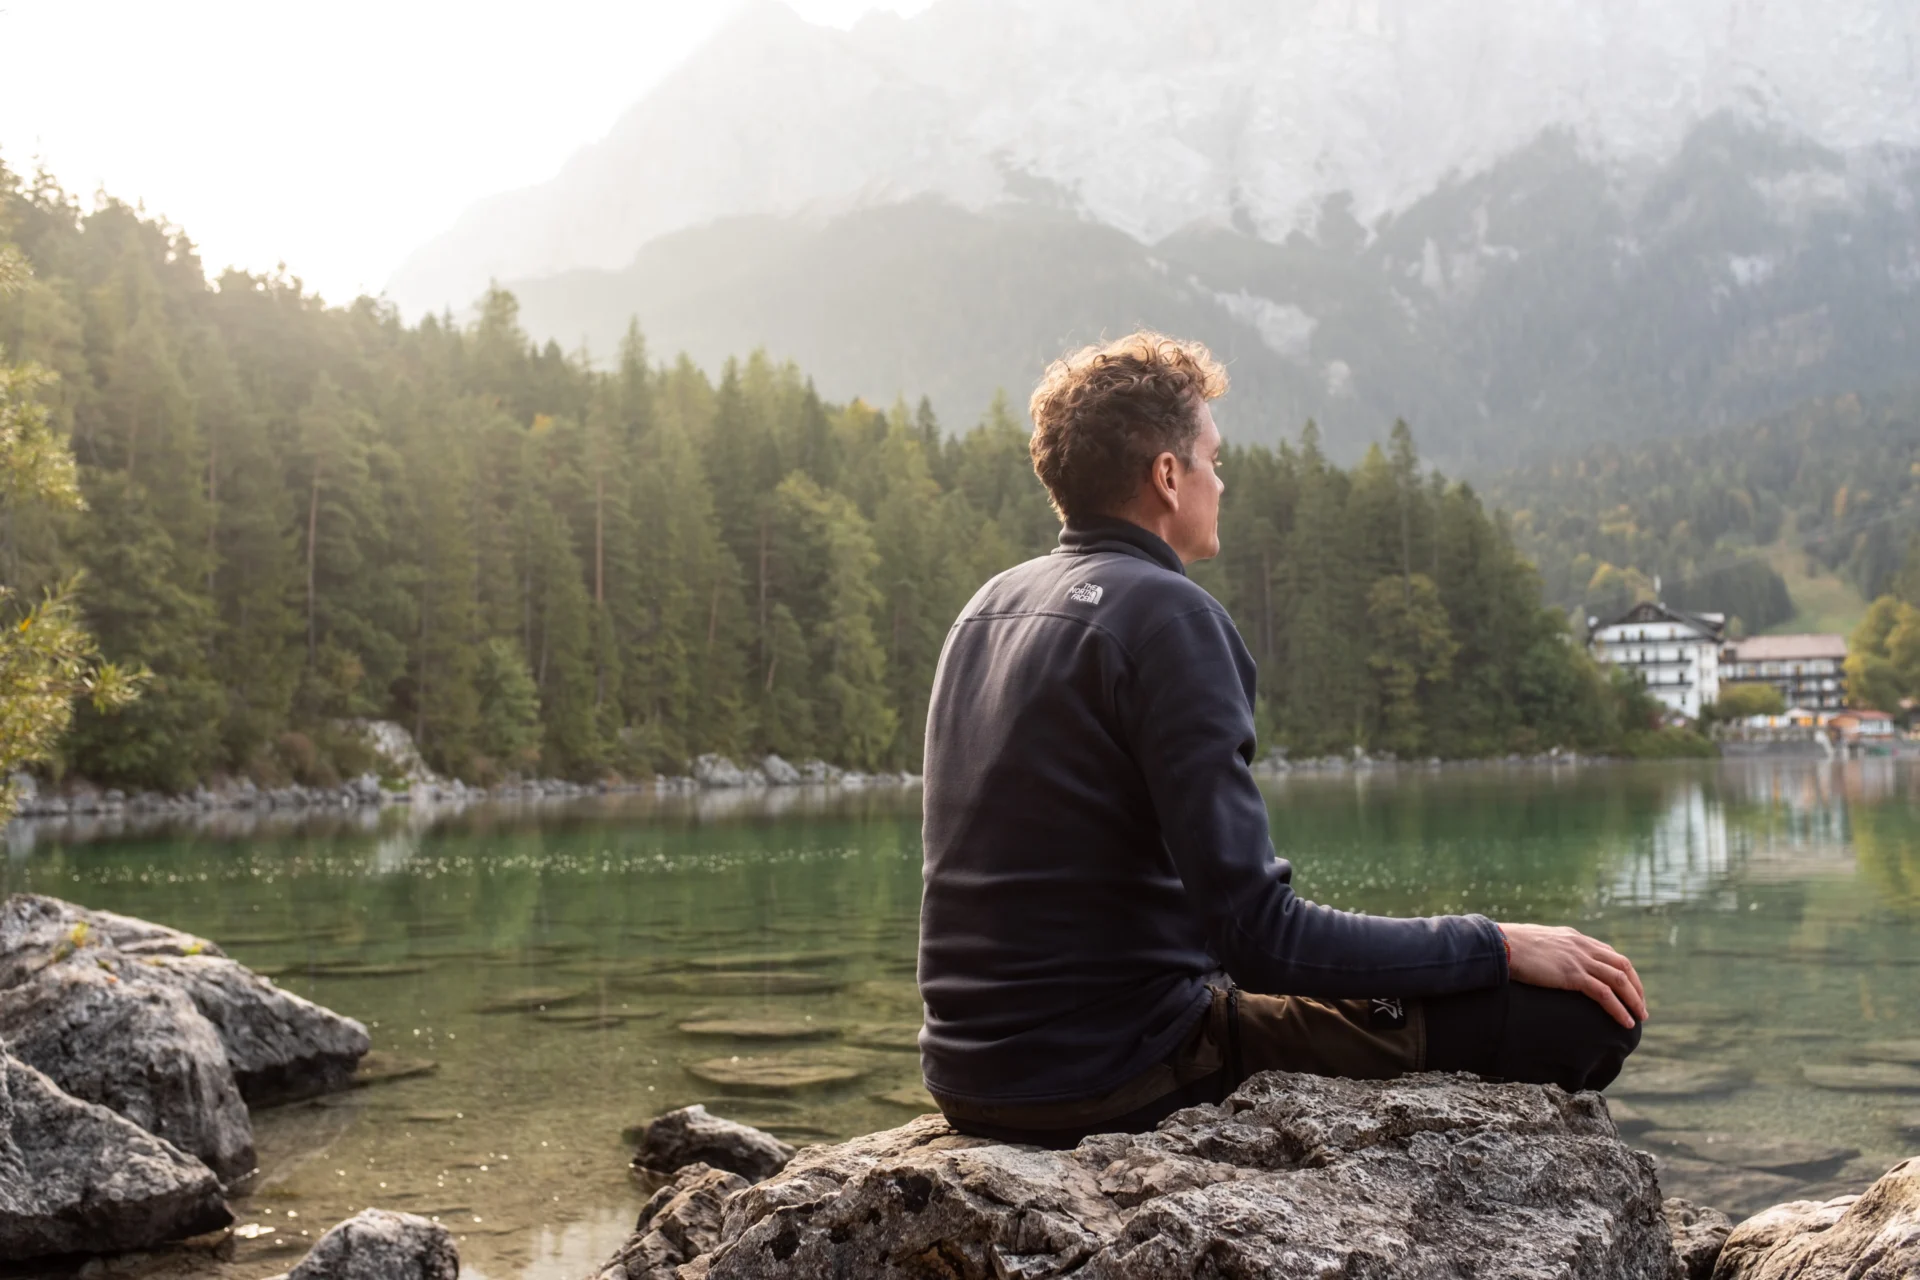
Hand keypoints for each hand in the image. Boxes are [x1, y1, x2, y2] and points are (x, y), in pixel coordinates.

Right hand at [1497, 922, 1646, 1028]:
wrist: (1500, 944)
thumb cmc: (1510, 946)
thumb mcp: (1537, 943)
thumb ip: (1551, 951)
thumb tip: (1549, 963)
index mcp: (1575, 938)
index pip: (1610, 954)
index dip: (1625, 972)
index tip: (1629, 989)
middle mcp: (1582, 946)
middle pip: (1622, 965)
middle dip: (1636, 988)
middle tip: (1640, 1007)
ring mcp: (1578, 959)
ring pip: (1619, 980)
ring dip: (1634, 1000)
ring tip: (1639, 1018)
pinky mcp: (1572, 974)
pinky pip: (1604, 993)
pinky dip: (1618, 1008)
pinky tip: (1625, 1022)